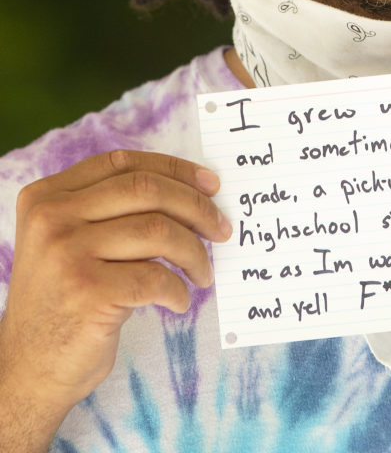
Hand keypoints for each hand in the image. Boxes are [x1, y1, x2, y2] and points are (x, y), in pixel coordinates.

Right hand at [0, 149, 230, 440]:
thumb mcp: (70, 240)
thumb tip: (192, 190)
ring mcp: (67, 253)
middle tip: (221, 228)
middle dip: (196, 206)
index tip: (211, 184)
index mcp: (47, 196)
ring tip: (203, 272)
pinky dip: (178, 290)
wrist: (26, 370)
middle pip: (146, 190)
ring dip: (194, 253)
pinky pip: (155, 278)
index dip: (174, 169)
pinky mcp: (87, 291)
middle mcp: (52, 218)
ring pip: (158, 231)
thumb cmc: (64, 301)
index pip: (123, 163)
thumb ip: (110, 209)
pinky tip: (178, 301)